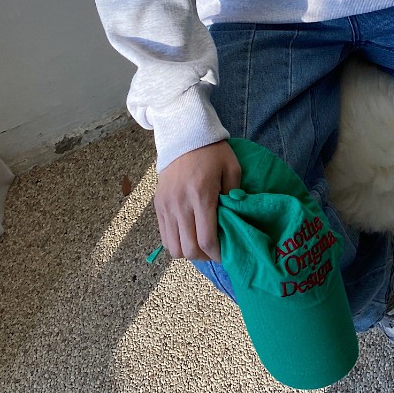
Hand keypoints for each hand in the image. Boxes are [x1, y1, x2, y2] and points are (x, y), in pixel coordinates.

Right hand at [154, 140, 240, 261]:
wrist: (183, 136)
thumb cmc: (213, 153)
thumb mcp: (232, 169)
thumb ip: (235, 195)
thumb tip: (235, 220)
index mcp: (201, 196)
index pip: (206, 240)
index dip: (216, 254)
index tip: (225, 254)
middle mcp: (180, 205)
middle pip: (188, 248)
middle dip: (204, 256)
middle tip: (214, 251)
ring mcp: (166, 206)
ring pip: (173, 247)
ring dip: (188, 252)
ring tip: (200, 245)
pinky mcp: (158, 205)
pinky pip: (163, 236)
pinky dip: (176, 242)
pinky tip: (188, 235)